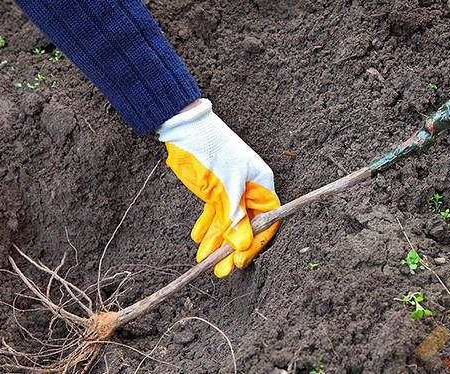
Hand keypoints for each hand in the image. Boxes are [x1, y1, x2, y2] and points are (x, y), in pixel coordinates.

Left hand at [157, 99, 279, 276]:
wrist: (184, 128)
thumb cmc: (210, 150)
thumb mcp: (223, 186)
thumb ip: (233, 217)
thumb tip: (241, 246)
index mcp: (261, 183)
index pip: (266, 221)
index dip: (254, 243)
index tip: (239, 261)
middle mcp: (250, 188)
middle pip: (246, 226)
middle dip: (232, 249)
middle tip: (220, 270)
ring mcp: (232, 190)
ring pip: (228, 223)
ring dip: (216, 241)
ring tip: (203, 260)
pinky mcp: (215, 190)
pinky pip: (214, 214)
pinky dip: (207, 226)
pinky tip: (198, 239)